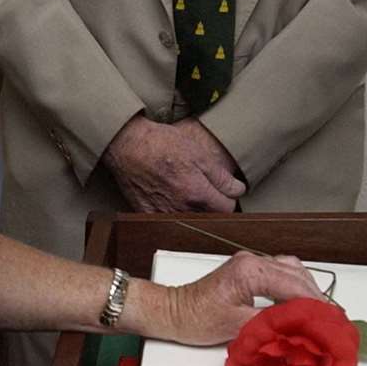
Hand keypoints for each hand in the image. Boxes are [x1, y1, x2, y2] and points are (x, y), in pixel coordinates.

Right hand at [102, 115, 245, 212]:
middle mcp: (181, 210)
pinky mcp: (148, 215)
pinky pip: (168, 220)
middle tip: (206, 187)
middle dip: (213, 205)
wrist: (127, 146)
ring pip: (190, 221)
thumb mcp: (198, 154)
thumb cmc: (161, 144)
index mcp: (197, 194)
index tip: (225, 189)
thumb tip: (238, 190)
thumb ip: (221, 176)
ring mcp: (163, 214)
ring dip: (194, 210)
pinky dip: (173, 211)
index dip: (229, 197)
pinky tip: (170, 196)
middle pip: (210, 217)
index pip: (228, 208)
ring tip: (186, 189)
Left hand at [161, 250, 323, 347]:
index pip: (294, 286)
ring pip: (292, 271)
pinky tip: (302, 304)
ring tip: (321, 313)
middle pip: (298, 275)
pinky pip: (282, 273)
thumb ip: (270, 324)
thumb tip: (296, 329)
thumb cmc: (196, 319)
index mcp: (250, 272)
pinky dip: (296, 288)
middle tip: (333, 319)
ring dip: (308, 291)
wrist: (173, 312)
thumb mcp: (236, 326)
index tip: (332, 320)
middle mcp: (253, 261)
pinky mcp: (249, 271)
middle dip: (317, 298)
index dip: (317, 304)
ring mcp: (251, 263)